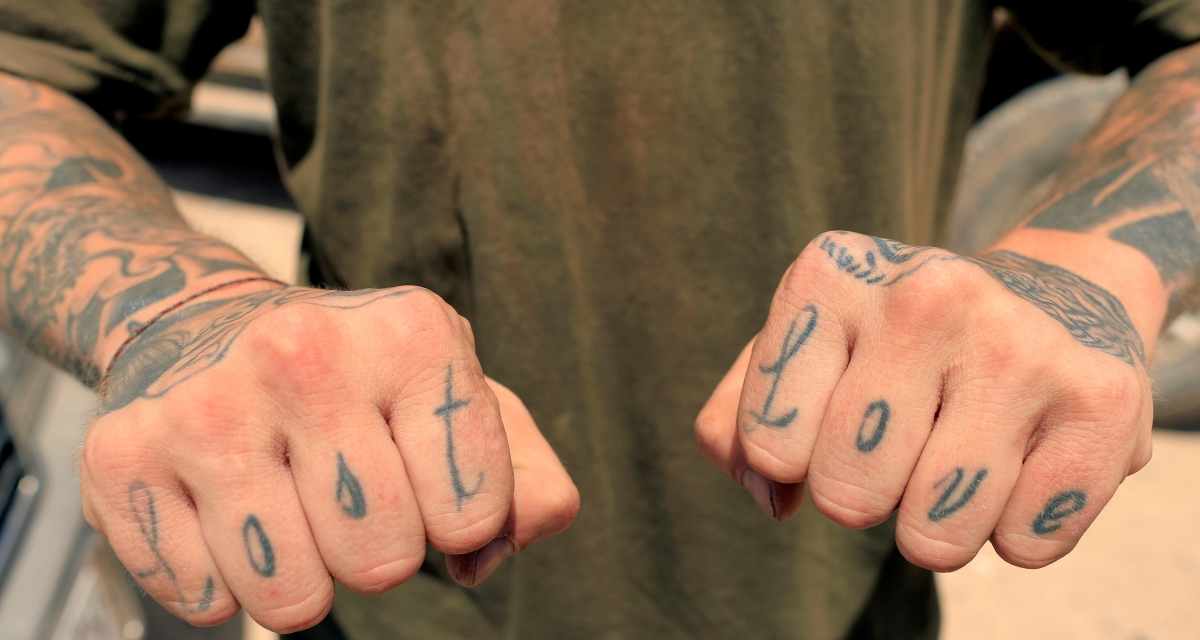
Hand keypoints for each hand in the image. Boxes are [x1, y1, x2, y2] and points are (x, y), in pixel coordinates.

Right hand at [80, 285, 578, 631]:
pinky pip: (205, 603)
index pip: (471, 514)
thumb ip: (527, 486)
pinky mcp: (122, 456)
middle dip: (379, 550)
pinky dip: (226, 581)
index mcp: (412, 334)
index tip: (423, 477)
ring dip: (303, 577)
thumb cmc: (362, 383)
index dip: (456, 521)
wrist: (205, 325)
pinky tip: (224, 509)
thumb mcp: (466, 404)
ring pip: (291, 600)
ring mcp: (206, 405)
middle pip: (383, 562)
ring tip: (289, 504)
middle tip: (348, 493)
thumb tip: (484, 558)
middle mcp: (304, 353)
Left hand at [695, 231, 1154, 570]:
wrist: (1051, 295)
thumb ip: (738, 424)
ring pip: (935, 532)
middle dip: (861, 499)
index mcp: (831, 275)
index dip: (789, 464)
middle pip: (847, 494)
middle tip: (895, 451)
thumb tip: (769, 496)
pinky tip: (1020, 465)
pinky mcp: (1104, 400)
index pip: (769, 443)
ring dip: (937, 527)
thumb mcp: (801, 355)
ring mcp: (1019, 342)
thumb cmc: (893, 344)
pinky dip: (1011, 533)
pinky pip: (1024, 544)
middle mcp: (926, 294)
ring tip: (954, 461)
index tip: (823, 429)